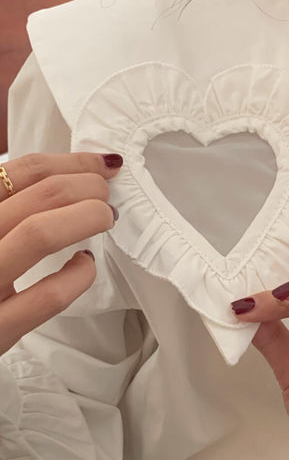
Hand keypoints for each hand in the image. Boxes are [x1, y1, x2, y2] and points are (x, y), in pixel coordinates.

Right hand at [0, 152, 122, 354]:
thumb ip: (10, 205)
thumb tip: (65, 179)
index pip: (23, 170)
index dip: (75, 163)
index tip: (105, 165)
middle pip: (42, 194)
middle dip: (89, 186)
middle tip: (107, 195)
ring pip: (40, 233)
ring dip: (87, 218)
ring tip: (106, 218)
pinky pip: (48, 296)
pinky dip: (78, 275)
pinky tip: (85, 264)